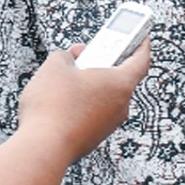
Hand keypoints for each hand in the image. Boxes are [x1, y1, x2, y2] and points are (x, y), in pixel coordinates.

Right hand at [16, 39, 150, 163]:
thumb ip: (65, 56)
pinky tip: (61, 100)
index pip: (141, 60)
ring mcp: (108, 124)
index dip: (142, 44)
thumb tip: (68, 60)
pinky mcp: (93, 138)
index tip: (141, 36)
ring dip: (89, 84)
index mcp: (120, 83)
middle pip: (118, 78)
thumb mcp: (55, 66)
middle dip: (102, 63)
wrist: (43, 148)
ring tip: (66, 77)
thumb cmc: (53, 107)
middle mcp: (120, 106)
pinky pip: (92, 113)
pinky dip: (82, 103)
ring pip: (104, 97)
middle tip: (87, 53)